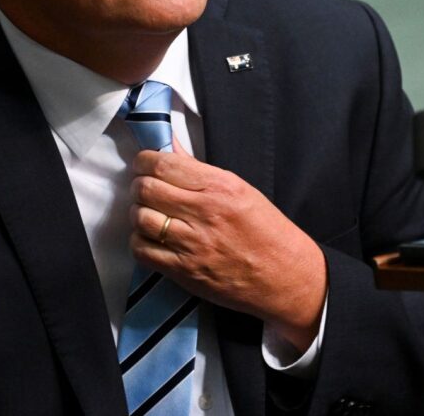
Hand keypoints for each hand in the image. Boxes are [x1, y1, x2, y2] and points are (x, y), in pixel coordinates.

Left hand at [129, 142, 326, 353]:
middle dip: (138, 186)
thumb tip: (170, 147)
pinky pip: (143, 251)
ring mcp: (193, 244)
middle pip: (147, 189)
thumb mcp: (241, 189)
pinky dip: (139, 241)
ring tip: (148, 214)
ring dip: (138, 213)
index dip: (144, 161)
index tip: (144, 164)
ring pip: (140, 218)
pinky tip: (151, 238)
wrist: (285, 276)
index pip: (164, 164)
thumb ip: (200, 171)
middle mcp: (205, 212)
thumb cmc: (267, 230)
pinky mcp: (185, 272)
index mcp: (221, 186)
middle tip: (144, 189)